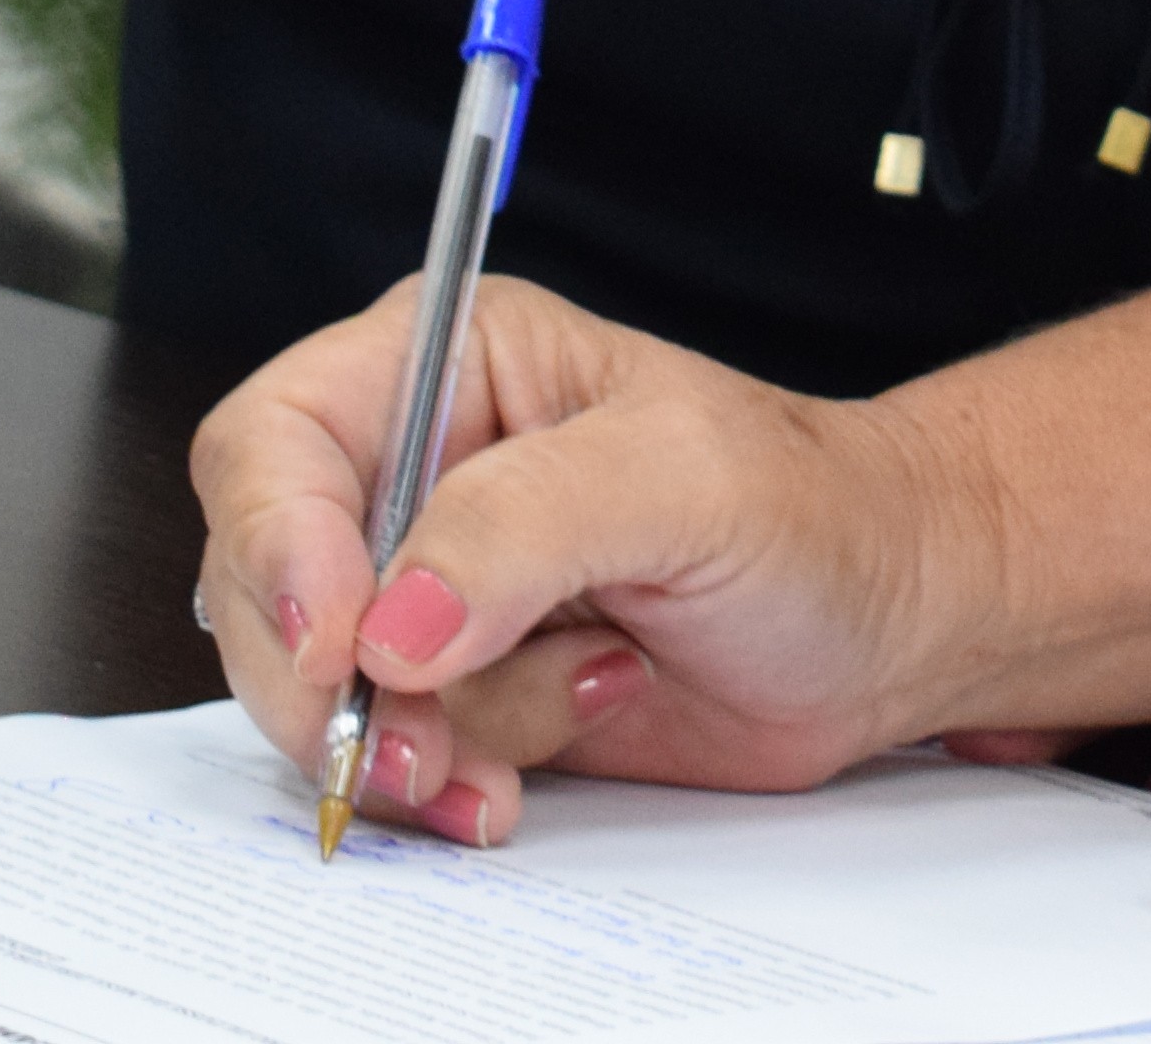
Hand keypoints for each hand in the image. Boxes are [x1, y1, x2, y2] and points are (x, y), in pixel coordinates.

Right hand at [187, 272, 969, 843]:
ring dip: (417, 742)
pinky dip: (444, 786)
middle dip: (334, 684)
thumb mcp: (685, 479)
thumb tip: (394, 620)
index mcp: (445, 363)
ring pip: (317, 692)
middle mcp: (411, 474)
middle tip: (427, 743)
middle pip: (266, 587)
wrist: (884, 620)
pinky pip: (380, 757)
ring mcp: (425, 593)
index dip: (277, 544)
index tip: (342, 643)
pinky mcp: (454, 691)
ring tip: (555, 722)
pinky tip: (529, 775)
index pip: (273, 443)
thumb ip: (530, 522)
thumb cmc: (812, 508)